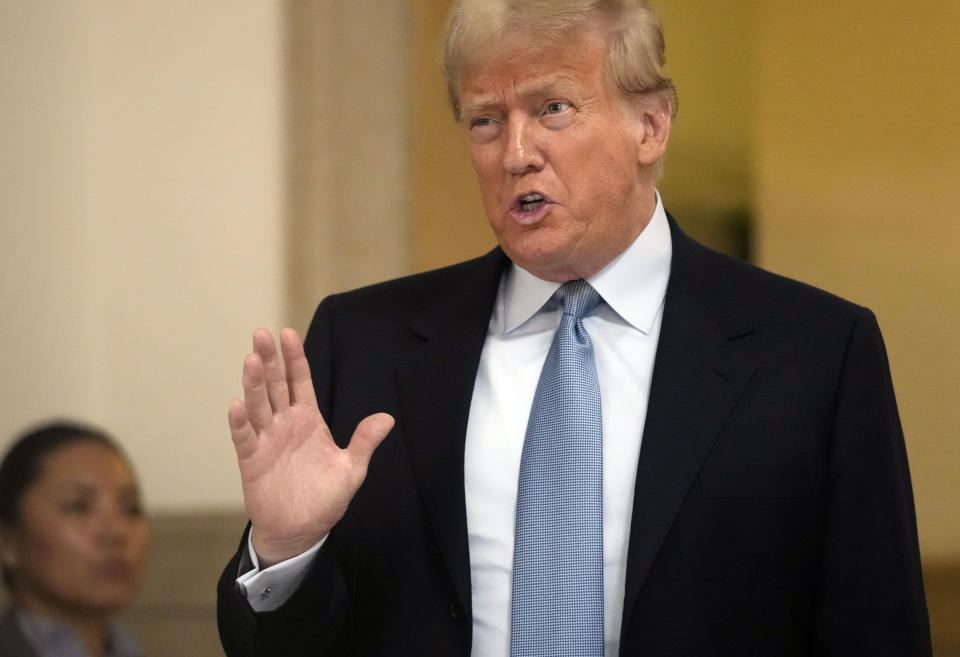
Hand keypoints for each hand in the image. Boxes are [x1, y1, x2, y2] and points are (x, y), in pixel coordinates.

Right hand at [228, 328, 393, 566]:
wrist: (301, 531)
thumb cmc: (325, 499)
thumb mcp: (351, 469)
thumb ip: (364, 442)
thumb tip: (387, 418)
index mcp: (308, 420)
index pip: (299, 382)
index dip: (294, 358)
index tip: (288, 333)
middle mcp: (285, 424)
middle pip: (275, 385)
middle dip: (269, 360)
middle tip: (262, 334)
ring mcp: (267, 440)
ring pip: (259, 405)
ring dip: (254, 383)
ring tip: (251, 359)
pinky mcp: (252, 460)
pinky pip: (245, 437)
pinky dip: (240, 421)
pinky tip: (236, 404)